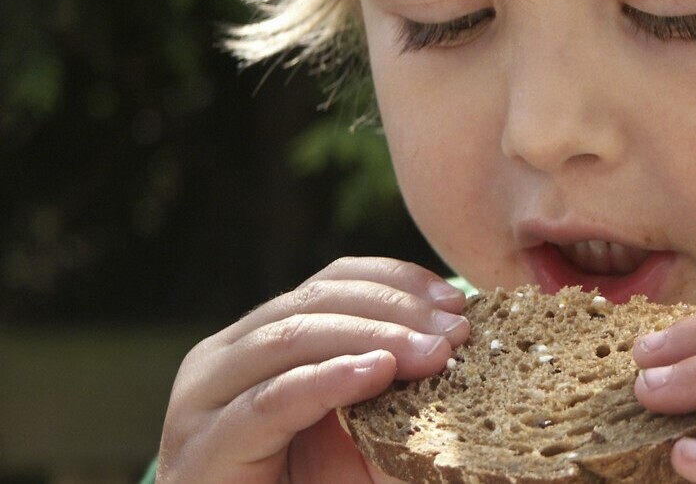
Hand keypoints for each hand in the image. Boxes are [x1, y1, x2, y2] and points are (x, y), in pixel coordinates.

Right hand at [156, 257, 469, 483]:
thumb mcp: (365, 429)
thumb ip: (393, 380)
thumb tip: (456, 333)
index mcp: (262, 340)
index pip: (331, 283)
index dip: (396, 280)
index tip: (455, 301)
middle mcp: (225, 358)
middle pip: (314, 302)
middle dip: (394, 310)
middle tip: (455, 332)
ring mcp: (205, 399)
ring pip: (292, 339)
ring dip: (373, 339)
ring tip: (432, 353)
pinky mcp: (205, 447)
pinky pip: (270, 402)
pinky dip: (327, 380)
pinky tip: (375, 373)